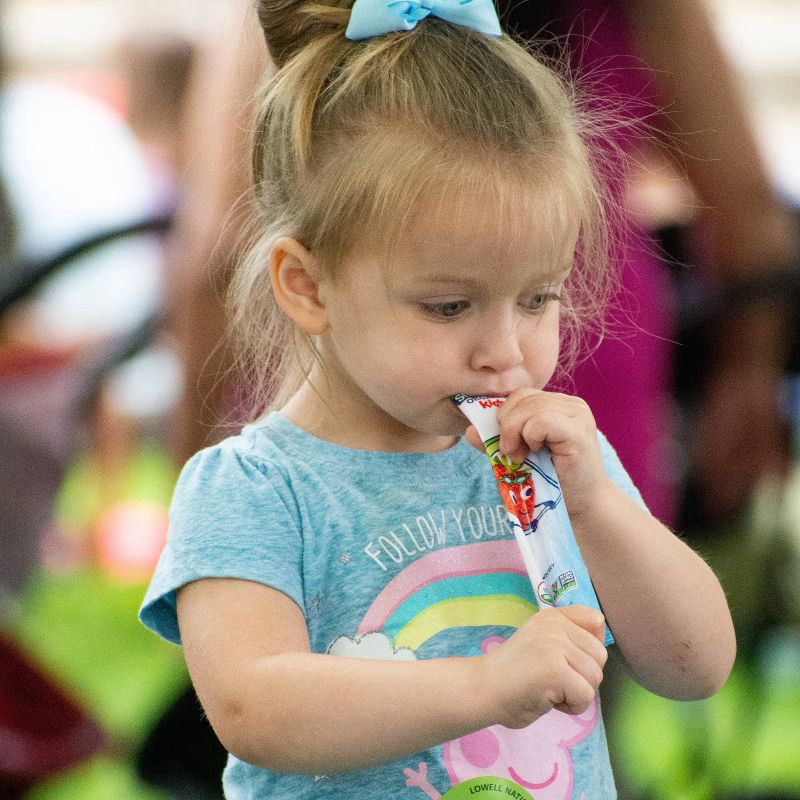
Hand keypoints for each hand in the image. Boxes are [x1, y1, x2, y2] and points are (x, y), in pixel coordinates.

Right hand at [480, 605, 607, 728]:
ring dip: (576, 693)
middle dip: (583, 676)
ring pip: (595, 677)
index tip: (567, 660)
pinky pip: (586, 696)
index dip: (589, 647)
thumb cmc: (515, 673)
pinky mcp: (555, 670)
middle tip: (554, 681)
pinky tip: (549, 701)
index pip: (596, 620)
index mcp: (552, 616)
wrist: (482, 688)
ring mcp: (554, 645)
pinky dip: (572, 707)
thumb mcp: (543, 642)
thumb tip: (602, 639)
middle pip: (600, 656)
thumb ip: (569, 637)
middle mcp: (554, 625)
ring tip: (550, 690)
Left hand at [493, 388, 608, 519]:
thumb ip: (496, 440)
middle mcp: (571, 404)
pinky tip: (537, 453)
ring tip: (522, 457)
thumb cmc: (550, 480)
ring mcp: (578, 415)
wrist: (579, 506)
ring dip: (515, 434)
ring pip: (529, 408)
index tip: (506, 443)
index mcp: (557, 404)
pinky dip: (530, 438)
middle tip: (512, 454)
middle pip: (521, 398)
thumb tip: (470, 430)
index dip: (505, 416)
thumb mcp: (517, 455)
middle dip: (506, 426)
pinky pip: (541, 421)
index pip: (520, 394)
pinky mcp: (579, 431)